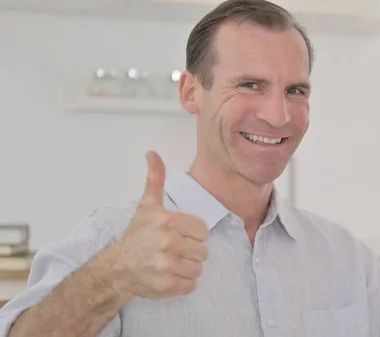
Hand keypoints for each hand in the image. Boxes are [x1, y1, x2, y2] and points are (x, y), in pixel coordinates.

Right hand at [110, 151, 209, 298]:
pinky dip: (183, 283)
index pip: (204, 231)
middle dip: (191, 252)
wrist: (117, 268)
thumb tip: (152, 152)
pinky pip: (191, 285)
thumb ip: (155, 178)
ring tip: (170, 263)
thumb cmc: (137, 236)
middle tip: (172, 250)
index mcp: (168, 221)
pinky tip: (168, 275)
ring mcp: (167, 265)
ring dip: (188, 268)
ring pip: (199, 268)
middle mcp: (168, 243)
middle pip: (204, 251)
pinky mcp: (167, 285)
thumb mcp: (147, 205)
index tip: (177, 235)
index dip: (192, 234)